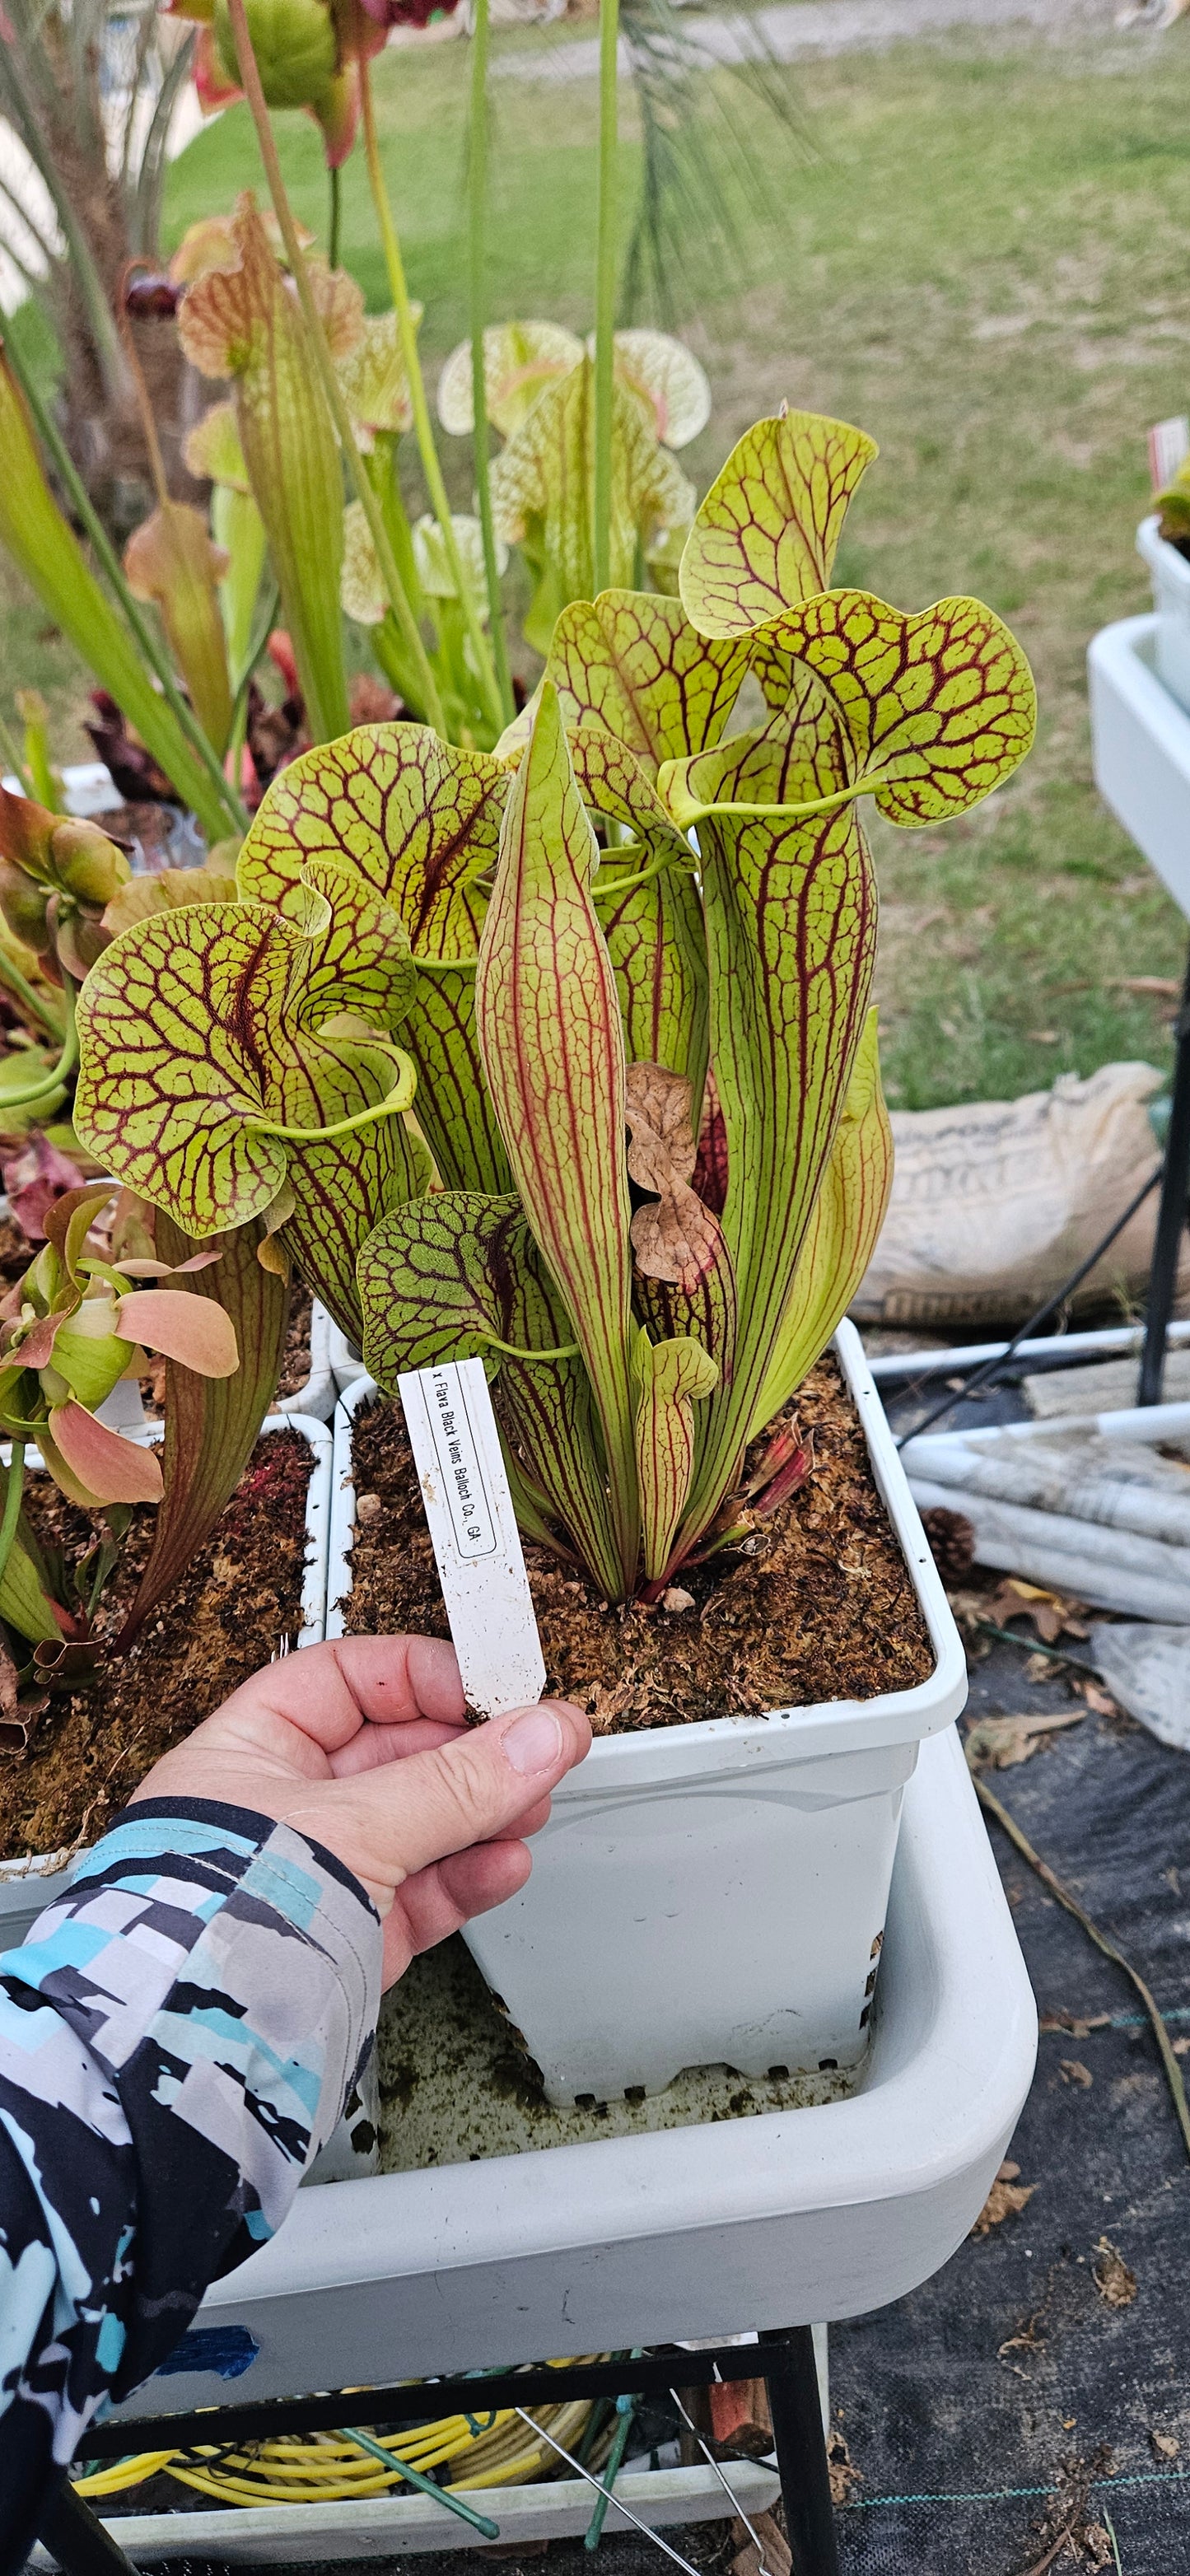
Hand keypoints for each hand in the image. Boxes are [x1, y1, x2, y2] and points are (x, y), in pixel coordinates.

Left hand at [129, 1636, 589, 1987]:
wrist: (197, 2049)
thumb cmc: (216, 1923)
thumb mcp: (349, 1826)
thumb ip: (455, 1781)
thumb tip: (538, 1734)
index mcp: (249, 1751)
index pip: (346, 1681)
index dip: (421, 1677)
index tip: (489, 1686)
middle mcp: (282, 1809)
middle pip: (396, 1754)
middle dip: (472, 1750)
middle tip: (540, 1743)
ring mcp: (320, 1877)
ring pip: (420, 1826)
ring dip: (484, 1812)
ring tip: (534, 1802)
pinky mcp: (352, 1939)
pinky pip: (425, 1893)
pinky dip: (471, 1876)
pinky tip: (506, 1862)